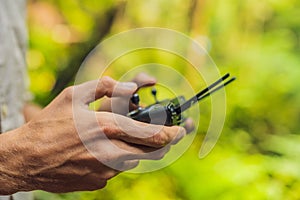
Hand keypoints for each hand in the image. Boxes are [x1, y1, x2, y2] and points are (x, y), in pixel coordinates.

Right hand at [0, 76, 185, 194]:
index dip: (172, 133)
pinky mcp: (97, 182)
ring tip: (118, 139)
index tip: (180, 131)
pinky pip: (115, 171)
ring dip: (134, 151)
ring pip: (133, 161)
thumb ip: (105, 87)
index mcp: (107, 127)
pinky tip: (99, 152)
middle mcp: (110, 152)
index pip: (152, 135)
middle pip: (151, 153)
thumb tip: (130, 88)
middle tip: (162, 137)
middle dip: (162, 144)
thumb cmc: (49, 124)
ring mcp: (104, 171)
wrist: (26, 158)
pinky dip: (116, 160)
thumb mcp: (74, 96)